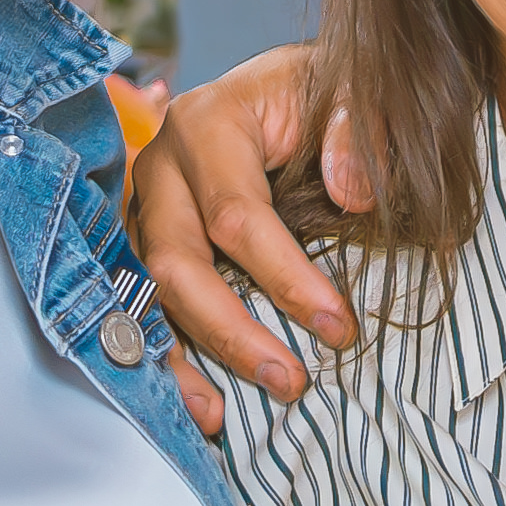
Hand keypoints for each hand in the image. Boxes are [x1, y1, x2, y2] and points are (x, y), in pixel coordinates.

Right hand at [119, 45, 370, 431]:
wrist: (291, 90)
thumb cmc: (324, 95)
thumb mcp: (357, 90)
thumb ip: (362, 128)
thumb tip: (353, 193)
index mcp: (208, 120)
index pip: (236, 214)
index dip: (285, 277)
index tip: (339, 327)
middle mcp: (160, 163)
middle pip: (176, 261)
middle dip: (231, 330)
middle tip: (290, 381)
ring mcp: (145, 204)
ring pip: (147, 291)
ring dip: (185, 357)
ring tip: (223, 415)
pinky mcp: (146, 239)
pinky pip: (143, 304)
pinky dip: (166, 356)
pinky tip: (199, 401)